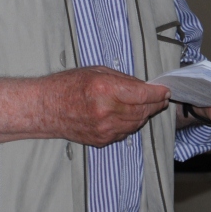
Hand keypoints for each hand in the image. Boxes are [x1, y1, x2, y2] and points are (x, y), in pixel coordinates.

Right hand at [42, 67, 171, 146]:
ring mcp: (104, 129)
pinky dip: (131, 124)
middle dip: (154, 104)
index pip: (142, 94)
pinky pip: (125, 133)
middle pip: (143, 111)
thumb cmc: (68, 85)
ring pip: (136, 124)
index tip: (165, 91)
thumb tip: (143, 87)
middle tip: (160, 99)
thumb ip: (122, 79)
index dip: (157, 93)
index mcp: (105, 89)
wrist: (46, 108)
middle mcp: (106, 111)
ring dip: (145, 115)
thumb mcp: (96, 71)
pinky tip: (128, 115)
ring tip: (146, 106)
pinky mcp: (101, 140)